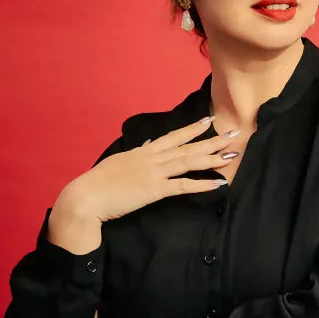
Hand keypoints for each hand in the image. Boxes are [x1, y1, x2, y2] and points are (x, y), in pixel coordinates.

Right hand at [61, 116, 240, 223]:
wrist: (86, 196)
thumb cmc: (99, 183)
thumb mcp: (119, 163)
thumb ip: (136, 154)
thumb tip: (146, 145)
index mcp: (143, 152)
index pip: (172, 137)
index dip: (191, 129)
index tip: (208, 121)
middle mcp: (151, 158)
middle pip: (187, 147)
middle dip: (211, 140)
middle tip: (232, 133)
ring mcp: (154, 173)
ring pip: (188, 162)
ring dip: (212, 158)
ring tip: (231, 155)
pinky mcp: (154, 190)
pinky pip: (183, 186)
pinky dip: (202, 184)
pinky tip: (218, 183)